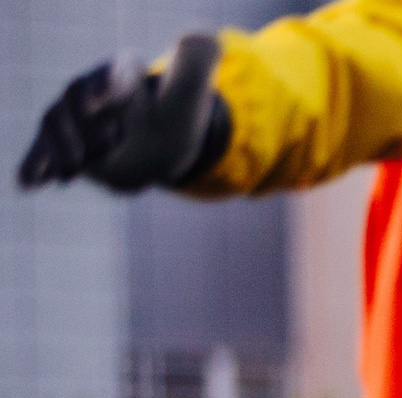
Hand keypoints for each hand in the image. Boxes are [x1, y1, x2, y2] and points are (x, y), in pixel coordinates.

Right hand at [19, 34, 229, 191]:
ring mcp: (72, 117)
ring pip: (55, 124)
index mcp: (123, 74)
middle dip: (89, 122)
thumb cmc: (175, 116)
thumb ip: (197, 59)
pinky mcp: (63, 143)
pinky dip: (34, 166)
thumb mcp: (191, 92)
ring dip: (63, 146)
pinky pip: (42, 152)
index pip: (115, 73)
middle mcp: (91, 90)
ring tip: (76, 167)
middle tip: (112, 142)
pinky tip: (28, 184)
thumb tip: (201, 37)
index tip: (115, 100)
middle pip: (77, 99)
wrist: (161, 145)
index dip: (112, 83)